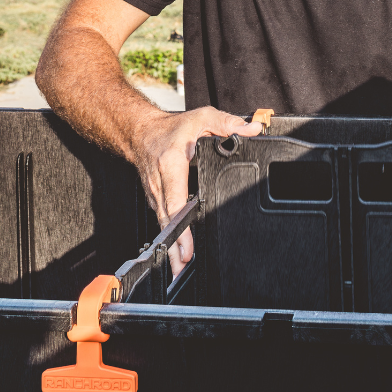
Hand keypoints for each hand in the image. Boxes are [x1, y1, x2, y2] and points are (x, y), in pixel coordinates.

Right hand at [133, 107, 262, 276]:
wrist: (140, 132)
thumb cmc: (170, 130)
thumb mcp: (201, 118)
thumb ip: (227, 123)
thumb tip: (251, 129)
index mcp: (171, 166)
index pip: (175, 200)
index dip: (182, 225)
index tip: (187, 244)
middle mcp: (160, 185)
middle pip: (168, 222)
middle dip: (175, 248)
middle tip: (184, 268)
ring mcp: (156, 196)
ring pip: (164, 227)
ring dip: (170, 250)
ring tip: (179, 272)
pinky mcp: (157, 202)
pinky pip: (164, 224)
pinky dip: (169, 242)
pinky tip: (176, 257)